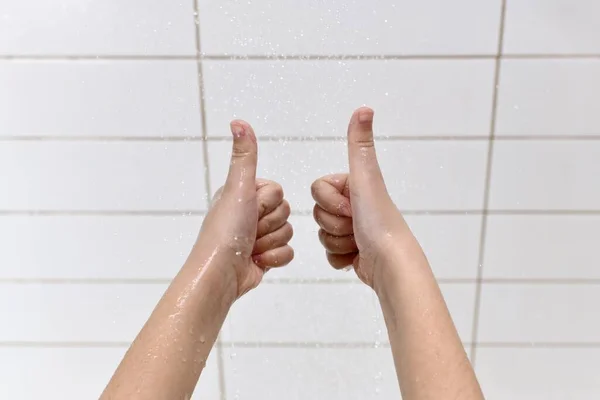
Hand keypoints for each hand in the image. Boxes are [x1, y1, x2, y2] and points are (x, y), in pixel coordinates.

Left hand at [194, 120, 293, 298]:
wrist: (221, 274)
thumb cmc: (226, 231)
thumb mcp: (237, 188)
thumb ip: (245, 157)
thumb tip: (238, 122)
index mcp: (243, 194)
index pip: (278, 190)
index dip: (267, 202)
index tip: (249, 209)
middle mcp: (250, 213)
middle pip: (285, 211)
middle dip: (269, 224)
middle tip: (249, 230)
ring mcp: (258, 235)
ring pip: (288, 231)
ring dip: (270, 242)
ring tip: (251, 247)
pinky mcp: (266, 256)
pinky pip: (288, 252)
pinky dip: (274, 258)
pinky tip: (258, 260)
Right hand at [311, 107, 414, 289]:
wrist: (390, 265)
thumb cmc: (378, 222)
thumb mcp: (366, 179)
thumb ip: (360, 146)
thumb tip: (364, 108)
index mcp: (356, 186)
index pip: (317, 190)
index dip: (328, 201)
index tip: (350, 207)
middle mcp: (355, 205)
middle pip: (318, 213)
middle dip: (333, 223)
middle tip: (355, 226)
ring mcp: (353, 230)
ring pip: (322, 234)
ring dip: (337, 242)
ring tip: (357, 242)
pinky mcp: (352, 253)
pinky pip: (329, 254)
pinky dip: (340, 258)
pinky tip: (356, 257)